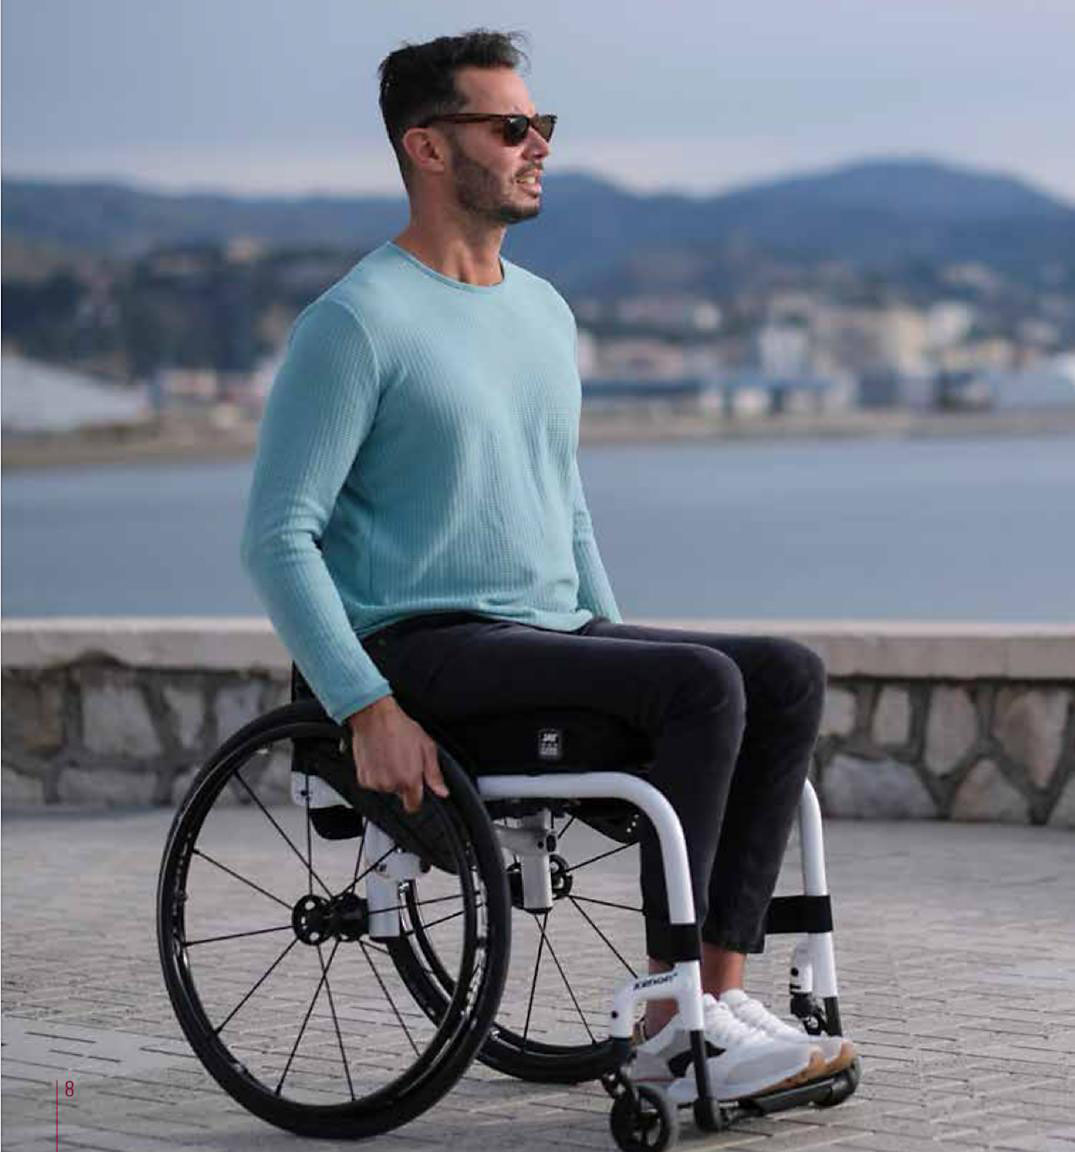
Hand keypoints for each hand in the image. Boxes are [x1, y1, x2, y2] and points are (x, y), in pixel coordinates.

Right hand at [347, 695, 448, 813]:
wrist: (375, 717)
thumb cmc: (400, 728)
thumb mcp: (427, 747)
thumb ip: (434, 774)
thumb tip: (442, 792)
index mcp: (409, 780)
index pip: (413, 806)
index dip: (416, 798)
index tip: (415, 790)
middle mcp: (391, 785)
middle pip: (399, 794)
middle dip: (402, 781)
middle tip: (402, 761)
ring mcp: (375, 782)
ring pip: (386, 788)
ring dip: (388, 777)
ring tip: (390, 757)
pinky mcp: (363, 778)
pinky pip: (372, 782)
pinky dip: (376, 774)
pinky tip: (380, 758)